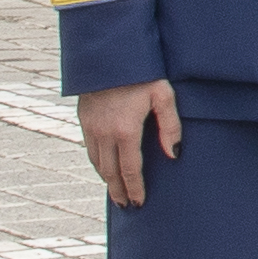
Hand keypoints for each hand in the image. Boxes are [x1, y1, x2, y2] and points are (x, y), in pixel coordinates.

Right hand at [80, 80, 179, 205]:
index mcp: (124, 130)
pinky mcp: (83, 117)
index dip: (135, 188)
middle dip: (118, 190)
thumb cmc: (142, 72)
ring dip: (106, 179)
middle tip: (126, 206)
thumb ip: (170, 126)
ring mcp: (90, 125)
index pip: (129, 169)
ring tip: (115, 191)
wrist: (108, 52)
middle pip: (109, 171)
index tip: (139, 203)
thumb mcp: (163, 95)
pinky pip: (88, 147)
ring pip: (96, 161)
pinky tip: (103, 166)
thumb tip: (174, 155)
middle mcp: (103, 132)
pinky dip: (96, 162)